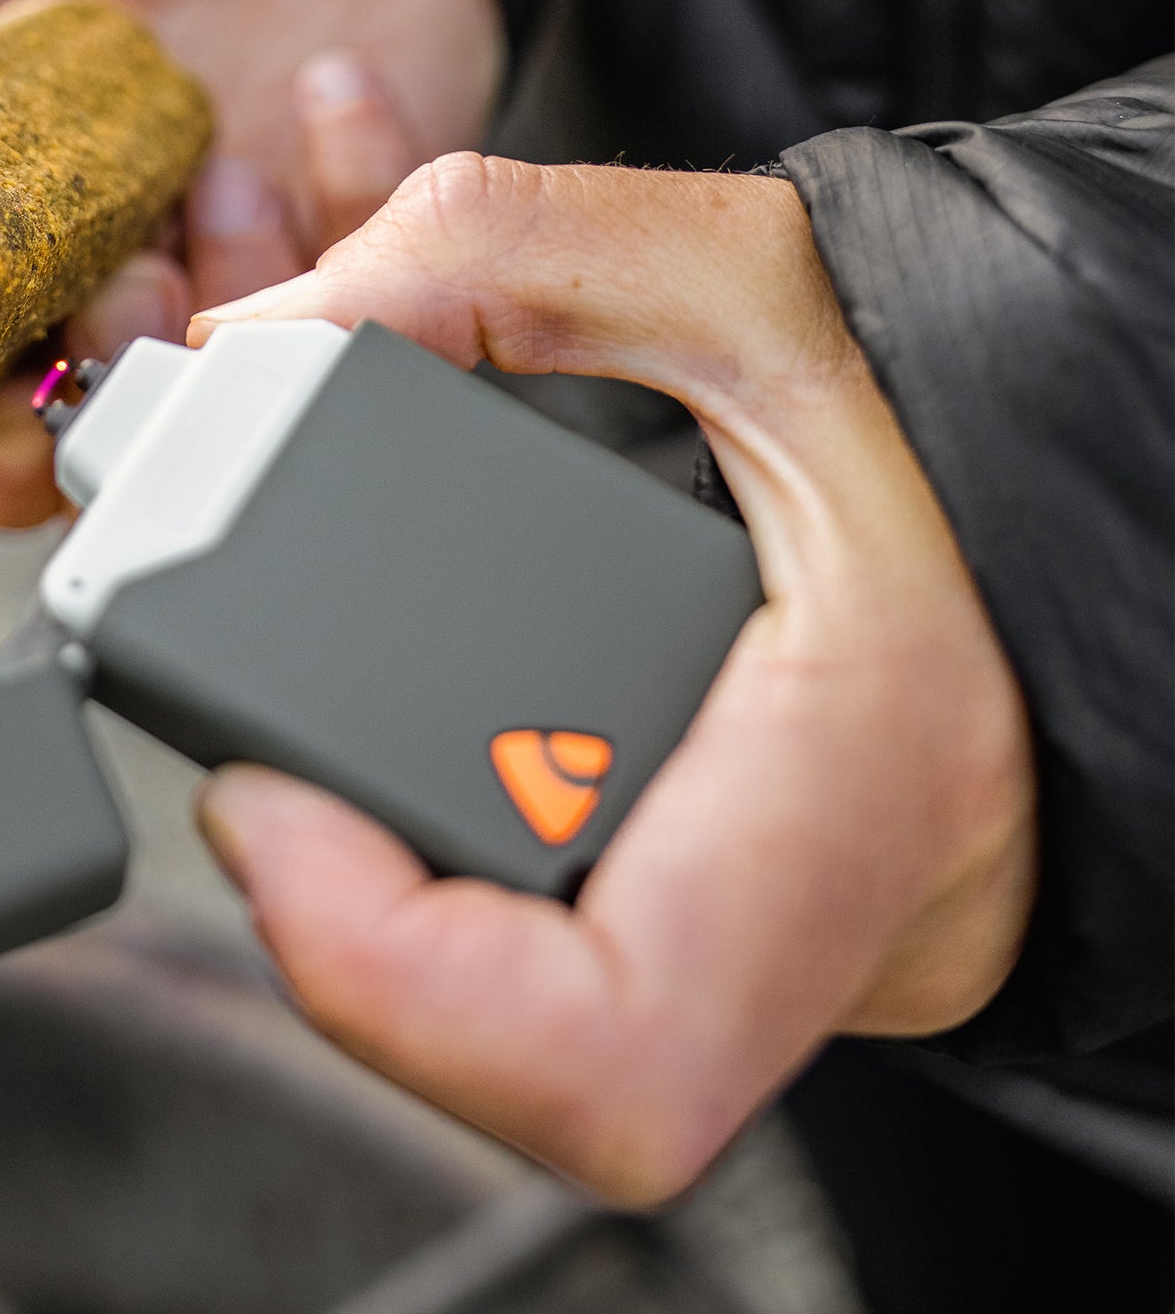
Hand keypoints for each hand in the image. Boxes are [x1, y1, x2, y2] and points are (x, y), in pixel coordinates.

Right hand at [0, 0, 500, 525]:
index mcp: (11, 257)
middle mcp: (127, 291)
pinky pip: (386, 281)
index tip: (5, 400)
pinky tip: (330, 84)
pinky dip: (353, 191)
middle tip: (133, 290)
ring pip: (246, 388)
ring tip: (224, 166)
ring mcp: (254, 279)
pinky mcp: (375, 240)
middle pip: (112, 443)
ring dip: (233, 293)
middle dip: (117, 396)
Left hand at [188, 152, 1036, 1205]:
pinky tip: (367, 804)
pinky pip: (544, 984)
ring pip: (518, 1046)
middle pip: (518, 1058)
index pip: (617, 1057)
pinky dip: (422, 907)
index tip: (258, 800)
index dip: (382, 971)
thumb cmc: (944, 397)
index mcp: (854, 780)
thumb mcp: (736, 269)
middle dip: (334, 922)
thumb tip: (268, 335)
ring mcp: (762, 947)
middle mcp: (809, 916)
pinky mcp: (715, 926)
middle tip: (254, 773)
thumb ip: (491, 255)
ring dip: (364, 927)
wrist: (1060, 488)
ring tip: (290, 780)